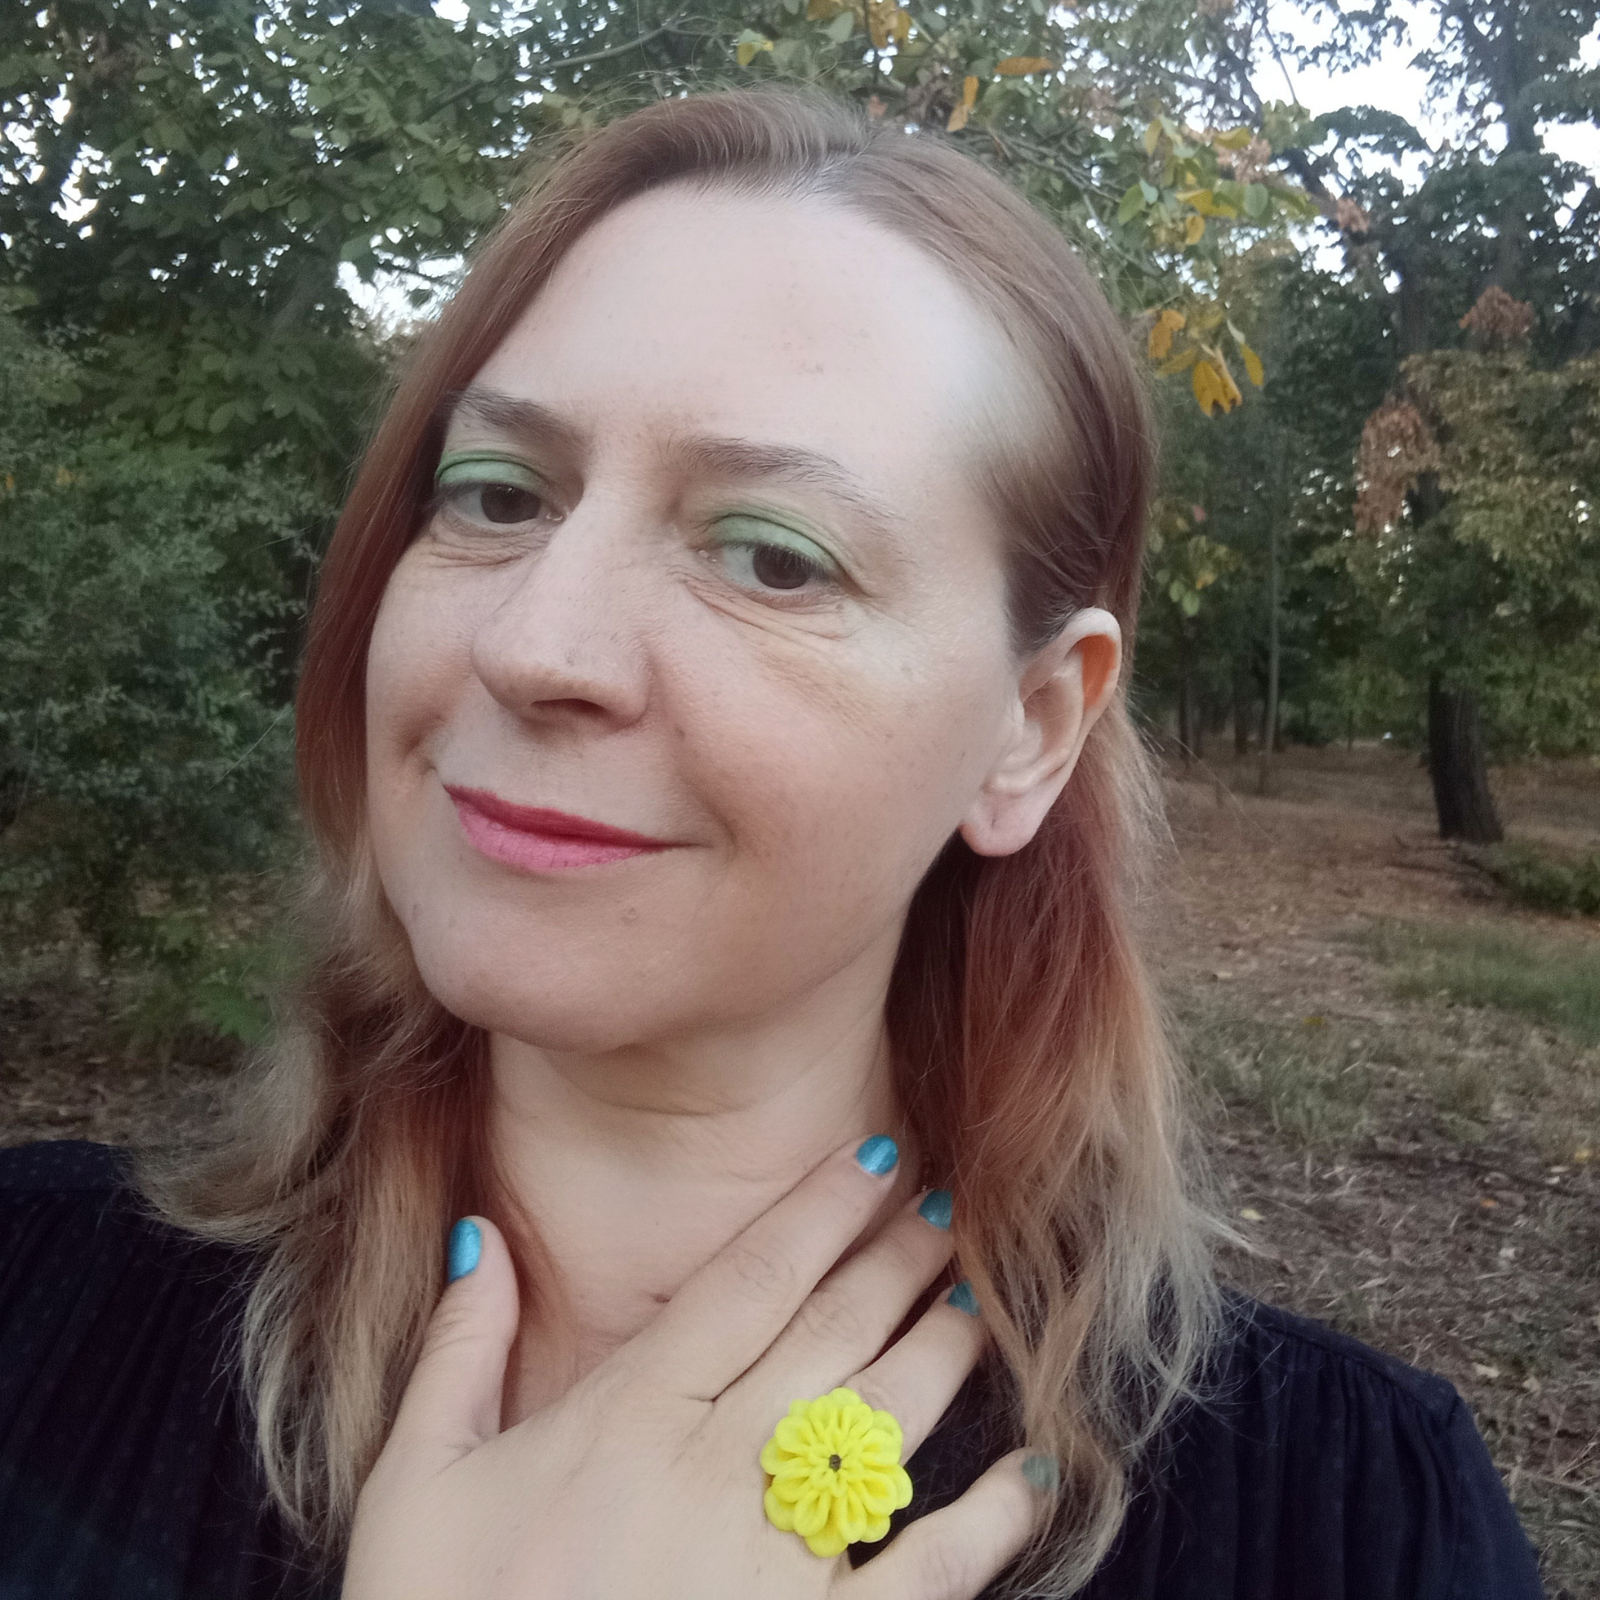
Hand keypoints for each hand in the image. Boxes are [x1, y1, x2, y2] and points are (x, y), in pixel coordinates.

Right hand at [341, 1136, 1049, 1599]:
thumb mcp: (416, 1484)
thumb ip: (458, 1352)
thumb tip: (480, 1235)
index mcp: (628, 1417)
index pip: (750, 1280)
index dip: (821, 1209)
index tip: (875, 1157)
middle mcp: (714, 1472)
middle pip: (832, 1333)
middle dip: (897, 1259)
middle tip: (944, 1205)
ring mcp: (773, 1564)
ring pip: (885, 1426)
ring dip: (942, 1352)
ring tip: (977, 1297)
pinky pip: (928, 1574)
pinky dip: (992, 1522)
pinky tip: (1036, 1474)